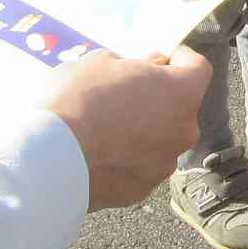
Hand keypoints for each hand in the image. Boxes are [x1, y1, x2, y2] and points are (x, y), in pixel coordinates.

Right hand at [45, 46, 211, 210]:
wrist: (49, 161)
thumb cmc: (76, 102)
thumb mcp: (99, 61)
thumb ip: (133, 64)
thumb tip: (146, 68)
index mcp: (181, 93)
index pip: (198, 68)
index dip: (179, 58)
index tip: (161, 57)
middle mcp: (183, 131)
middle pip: (177, 106)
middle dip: (156, 97)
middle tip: (122, 92)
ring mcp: (163, 165)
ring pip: (159, 139)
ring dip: (142, 131)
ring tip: (104, 127)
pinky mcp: (141, 190)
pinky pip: (139, 166)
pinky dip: (126, 159)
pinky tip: (98, 153)